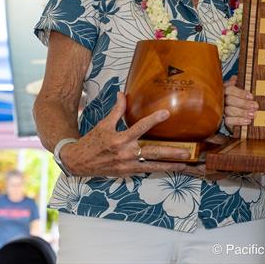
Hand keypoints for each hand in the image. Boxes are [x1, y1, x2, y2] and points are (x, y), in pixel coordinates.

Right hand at [59, 92, 198, 175]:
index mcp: (120, 139)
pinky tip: (171, 169)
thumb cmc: (92, 142)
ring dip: (170, 166)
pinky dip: (159, 170)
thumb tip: (122, 93)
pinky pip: (146, 170)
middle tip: (187, 152)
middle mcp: (126, 153)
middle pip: (152, 152)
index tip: (166, 113)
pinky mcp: (127, 172)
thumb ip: (116, 110)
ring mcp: (127, 165)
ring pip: (153, 165)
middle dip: (171, 152)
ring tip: (184, 164)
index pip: (140, 127)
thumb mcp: (103, 124)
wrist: (78, 162)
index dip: (153, 120)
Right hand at [223, 76, 256, 133]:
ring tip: (253, 114)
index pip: (230, 89)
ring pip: (229, 110)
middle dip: (243, 103)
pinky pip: (229, 121)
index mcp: (225, 89)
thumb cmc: (238, 97)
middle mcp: (222, 99)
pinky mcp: (224, 121)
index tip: (251, 96)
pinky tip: (247, 121)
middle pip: (230, 100)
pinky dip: (239, 121)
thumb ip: (239, 83)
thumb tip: (236, 78)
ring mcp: (222, 110)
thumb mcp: (240, 88)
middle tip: (255, 106)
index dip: (240, 93)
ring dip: (242, 112)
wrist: (235, 111)